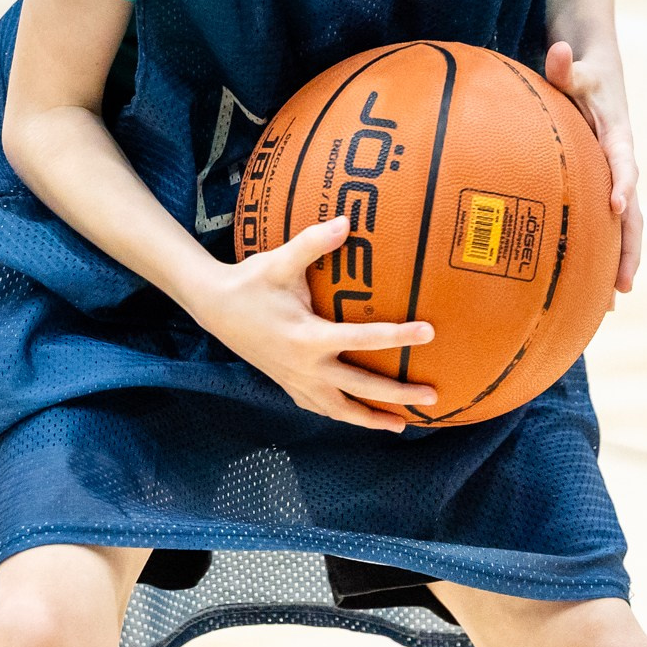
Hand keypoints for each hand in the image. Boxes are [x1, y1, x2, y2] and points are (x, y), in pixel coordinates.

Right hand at [179, 216, 435, 430]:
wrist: (214, 307)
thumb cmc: (250, 281)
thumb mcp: (280, 261)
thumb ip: (314, 242)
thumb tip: (347, 221)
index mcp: (309, 337)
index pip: (363, 339)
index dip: (399, 336)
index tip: (429, 332)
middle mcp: (306, 366)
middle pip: (362, 388)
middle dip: (398, 394)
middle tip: (432, 396)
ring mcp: (296, 380)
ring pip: (341, 410)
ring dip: (372, 419)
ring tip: (402, 425)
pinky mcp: (287, 384)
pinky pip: (320, 408)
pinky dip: (342, 415)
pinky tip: (357, 416)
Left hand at [546, 39, 641, 292]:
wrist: (597, 72)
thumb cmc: (584, 72)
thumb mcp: (577, 67)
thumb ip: (568, 66)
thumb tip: (561, 50)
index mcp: (618, 137)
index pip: (624, 163)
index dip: (622, 183)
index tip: (617, 206)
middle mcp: (621, 163)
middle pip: (632, 212)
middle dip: (629, 248)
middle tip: (622, 285)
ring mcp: (613, 178)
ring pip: (623, 226)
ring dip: (620, 260)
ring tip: (611, 300)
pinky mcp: (601, 185)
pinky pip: (604, 223)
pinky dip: (602, 251)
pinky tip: (588, 285)